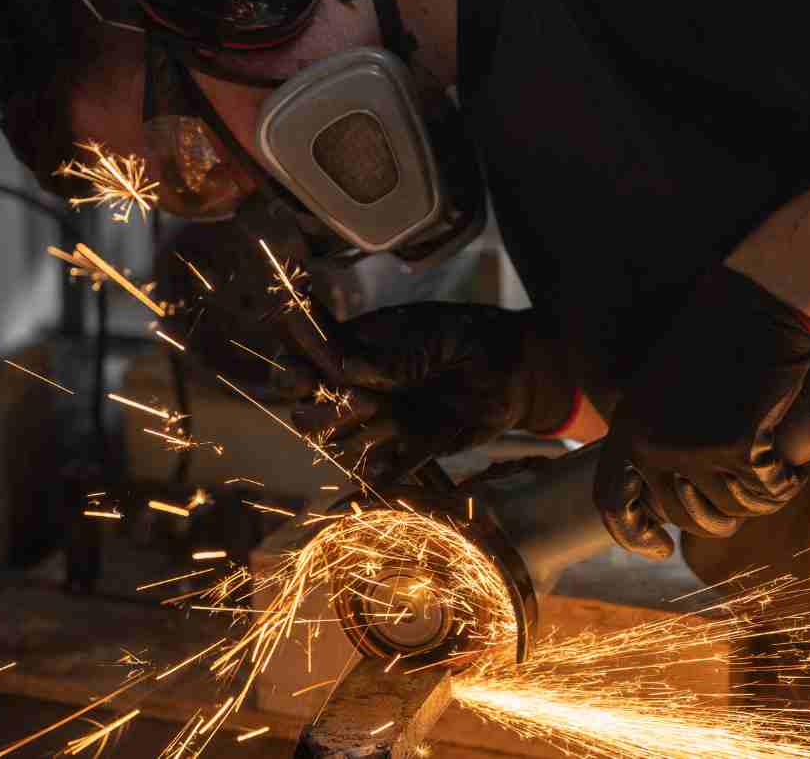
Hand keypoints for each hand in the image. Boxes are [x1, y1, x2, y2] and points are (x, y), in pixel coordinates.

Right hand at [272, 303, 578, 482]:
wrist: (518, 372)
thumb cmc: (471, 338)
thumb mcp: (431, 336)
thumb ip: (392, 355)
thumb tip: (346, 369)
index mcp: (357, 348)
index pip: (302, 361)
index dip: (290, 373)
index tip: (300, 379)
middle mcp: (362, 388)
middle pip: (310, 413)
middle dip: (325, 412)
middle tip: (363, 401)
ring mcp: (383, 421)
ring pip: (340, 445)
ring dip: (358, 437)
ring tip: (392, 419)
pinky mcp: (410, 448)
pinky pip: (381, 471)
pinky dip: (380, 473)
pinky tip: (392, 461)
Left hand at [594, 267, 809, 559]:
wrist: (752, 305)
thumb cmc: (720, 346)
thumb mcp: (670, 395)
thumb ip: (664, 444)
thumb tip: (677, 514)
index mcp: (627, 428)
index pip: (612, 500)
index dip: (634, 535)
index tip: (661, 549)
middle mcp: (648, 443)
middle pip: (687, 519)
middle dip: (725, 511)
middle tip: (752, 482)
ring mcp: (688, 448)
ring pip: (734, 510)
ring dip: (763, 492)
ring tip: (775, 457)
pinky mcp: (734, 447)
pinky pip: (768, 493)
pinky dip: (788, 479)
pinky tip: (791, 451)